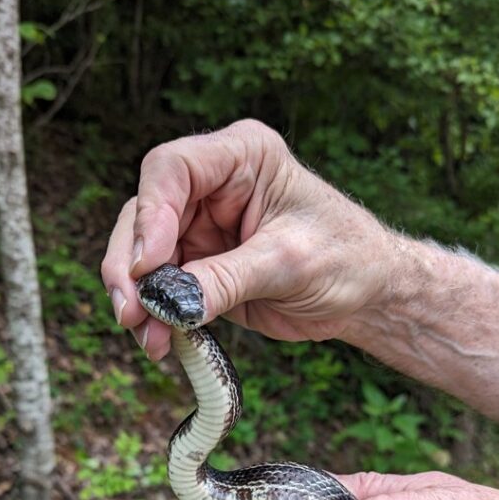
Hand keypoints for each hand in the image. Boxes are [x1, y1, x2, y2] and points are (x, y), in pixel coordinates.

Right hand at [100, 119, 384, 358]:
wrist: (365, 295)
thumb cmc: (345, 259)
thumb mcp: (288, 265)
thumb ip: (227, 280)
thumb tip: (170, 303)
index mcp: (242, 156)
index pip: (172, 169)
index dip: (151, 216)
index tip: (150, 266)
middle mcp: (213, 185)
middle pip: (144, 214)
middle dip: (133, 268)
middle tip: (133, 313)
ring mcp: (200, 226)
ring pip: (143, 255)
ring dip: (139, 299)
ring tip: (149, 338)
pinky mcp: (198, 265)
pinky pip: (161, 288)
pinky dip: (156, 316)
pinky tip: (161, 342)